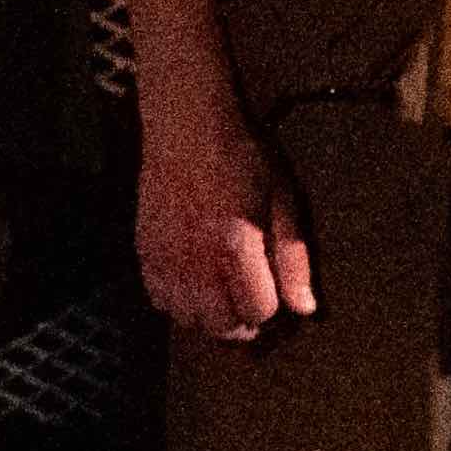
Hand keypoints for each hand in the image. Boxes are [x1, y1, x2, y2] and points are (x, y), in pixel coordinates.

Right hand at [135, 104, 313, 344]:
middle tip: (249, 303)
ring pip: (187, 318)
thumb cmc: (242, 157)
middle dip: (242, 322)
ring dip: (209, 317)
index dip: (272, 308)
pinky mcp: (145, 250)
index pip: (258, 311)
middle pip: (220, 325)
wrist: (187, 125)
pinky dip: (177, 303)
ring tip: (222, 297)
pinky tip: (193, 284)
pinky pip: (159, 300)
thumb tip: (305, 309)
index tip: (273, 291)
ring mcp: (165, 257)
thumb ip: (293, 258)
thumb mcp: (283, 199)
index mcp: (236, 245)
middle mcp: (196, 258)